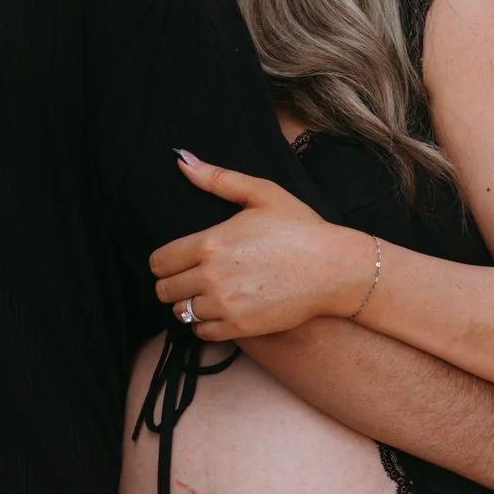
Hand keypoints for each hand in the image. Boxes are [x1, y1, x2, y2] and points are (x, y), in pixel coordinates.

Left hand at [149, 152, 370, 340]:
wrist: (334, 269)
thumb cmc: (300, 227)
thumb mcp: (261, 193)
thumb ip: (217, 179)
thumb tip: (182, 160)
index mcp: (210, 242)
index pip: (159, 262)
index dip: (164, 261)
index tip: (178, 260)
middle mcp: (211, 276)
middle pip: (164, 290)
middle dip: (173, 283)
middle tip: (191, 277)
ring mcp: (225, 305)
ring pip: (181, 313)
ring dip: (188, 304)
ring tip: (207, 293)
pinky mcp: (240, 328)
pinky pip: (202, 333)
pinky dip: (205, 324)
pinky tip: (221, 310)